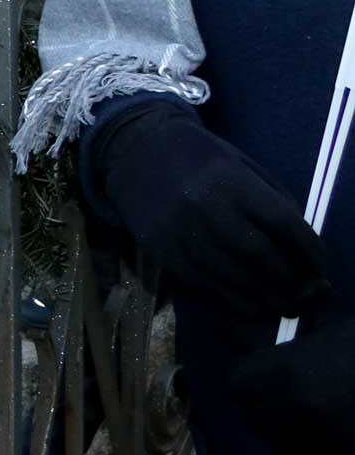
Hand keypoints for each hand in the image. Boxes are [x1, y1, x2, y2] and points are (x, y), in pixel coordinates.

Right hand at [89, 101, 326, 318]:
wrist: (134, 148)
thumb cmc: (198, 157)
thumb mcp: (241, 165)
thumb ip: (272, 200)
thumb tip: (300, 248)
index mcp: (231, 181)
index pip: (283, 223)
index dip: (309, 251)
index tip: (321, 268)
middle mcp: (205, 206)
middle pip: (259, 255)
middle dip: (289, 281)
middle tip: (305, 295)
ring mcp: (179, 230)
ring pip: (230, 276)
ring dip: (263, 297)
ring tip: (282, 306)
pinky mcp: (160, 248)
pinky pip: (201, 283)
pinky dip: (230, 299)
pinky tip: (248, 304)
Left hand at [228, 317, 354, 454]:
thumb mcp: (329, 333)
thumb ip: (294, 344)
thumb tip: (263, 345)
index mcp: (285, 368)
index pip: (237, 382)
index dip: (246, 382)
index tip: (255, 381)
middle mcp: (293, 404)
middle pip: (254, 417)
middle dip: (264, 410)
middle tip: (281, 403)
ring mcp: (317, 434)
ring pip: (282, 442)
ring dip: (289, 432)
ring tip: (308, 419)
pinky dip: (319, 450)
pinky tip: (333, 433)